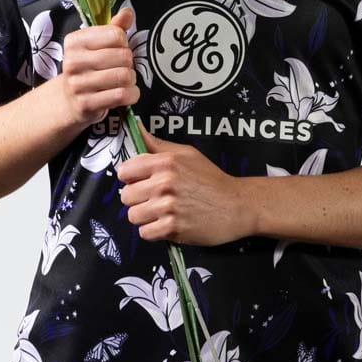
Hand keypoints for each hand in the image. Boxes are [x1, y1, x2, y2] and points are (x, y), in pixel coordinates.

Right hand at [60, 6, 139, 128]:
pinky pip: (121, 95)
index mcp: (75, 41)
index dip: (123, 43)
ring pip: (124, 76)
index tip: (117, 49)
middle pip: (123, 56)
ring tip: (124, 80)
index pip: (116, 34)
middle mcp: (73, 61)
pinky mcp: (86, 104)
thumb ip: (114, 27)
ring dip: (131, 79)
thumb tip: (127, 12)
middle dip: (129, 62)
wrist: (68, 100)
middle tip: (122, 67)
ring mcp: (78, 84)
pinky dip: (132, 94)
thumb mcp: (97, 45)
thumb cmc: (88, 68)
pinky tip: (126, 93)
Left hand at [116, 120, 244, 246]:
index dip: (130, 177)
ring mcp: (168, 207)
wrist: (236, 205)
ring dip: (144, 216)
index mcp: (165, 161)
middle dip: (137, 198)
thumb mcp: (186, 154)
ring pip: (133, 216)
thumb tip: (136, 127)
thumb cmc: (210, 178)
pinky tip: (166, 223)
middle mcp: (164, 183)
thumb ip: (157, 144)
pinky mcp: (173, 228)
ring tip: (160, 212)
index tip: (139, 181)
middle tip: (152, 198)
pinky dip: (154, 231)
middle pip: (126, 196)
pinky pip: (145, 233)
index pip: (124, 170)